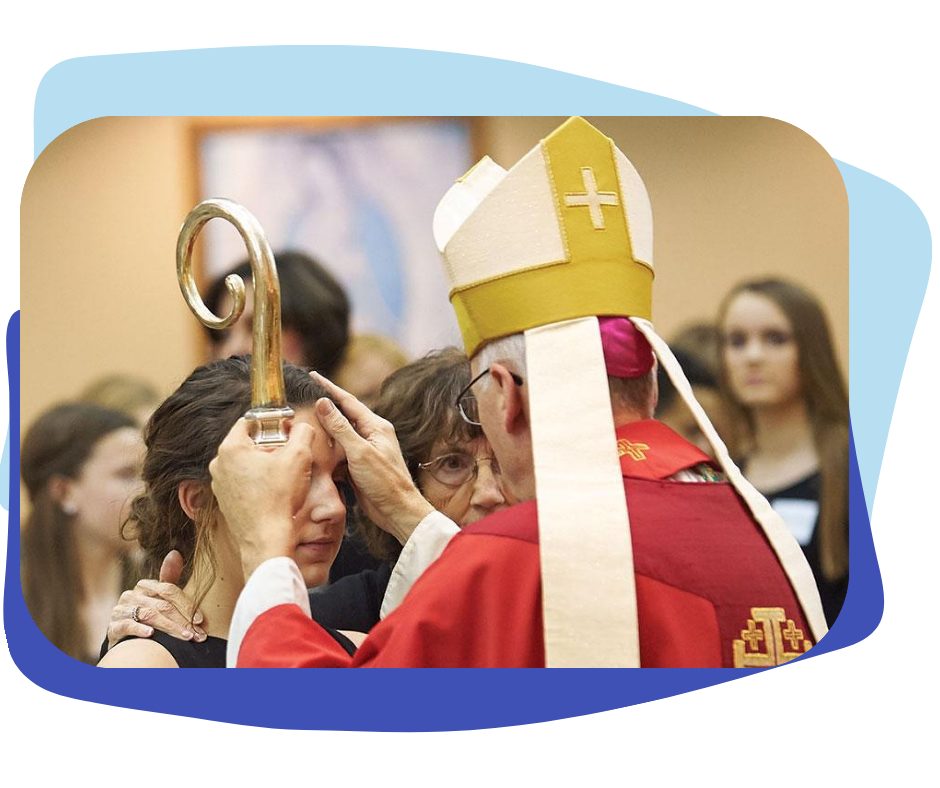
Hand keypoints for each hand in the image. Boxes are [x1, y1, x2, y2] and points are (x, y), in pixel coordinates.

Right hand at [105, 551, 206, 649]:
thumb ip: (169, 578)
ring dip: (170, 628)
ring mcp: (121, 610)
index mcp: (146, 586)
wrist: (123, 636)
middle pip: (163, 605)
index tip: (201, 621)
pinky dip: (140, 629)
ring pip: (149, 615)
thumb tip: (175, 553)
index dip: (187, 605)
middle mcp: (132, 595)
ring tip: (185, 637)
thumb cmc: (148, 614)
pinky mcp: (113, 626)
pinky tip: (151, 635)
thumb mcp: (160, 598)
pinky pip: (127, 625)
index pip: (170, 590)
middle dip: (183, 621)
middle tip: (198, 635)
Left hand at [208, 417, 315, 576]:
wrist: (267, 539)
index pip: (249, 421)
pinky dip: (257, 482)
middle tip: (288, 454)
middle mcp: (219, 465)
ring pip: (245, 463)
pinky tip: (273, 491)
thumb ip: (303, 433)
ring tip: (282, 475)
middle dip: (269, 445)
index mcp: (231, 448)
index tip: (286, 430)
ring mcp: (220, 484)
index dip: (271, 422)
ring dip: (263, 464)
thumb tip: (302, 427)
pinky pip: (242, 482)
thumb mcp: (299, 457)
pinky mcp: (225, 501)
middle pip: (247, 443)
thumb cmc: (279, 499)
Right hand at [311, 371, 433, 543]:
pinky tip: (314, 447)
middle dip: (325, 405)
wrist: (397, 511)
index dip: (329, 388)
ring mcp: (366, 450)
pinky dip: (327, 447)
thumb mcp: (360, 452)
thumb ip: (341, 427)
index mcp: (375, 426)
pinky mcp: (360, 465)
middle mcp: (371, 435)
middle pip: (343, 415)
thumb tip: (324, 403)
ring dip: (324, 427)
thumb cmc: (384, 482)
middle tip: (304, 394)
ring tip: (303, 418)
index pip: (348, 401)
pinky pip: (340, 451)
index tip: (312, 375)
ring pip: (340, 434)